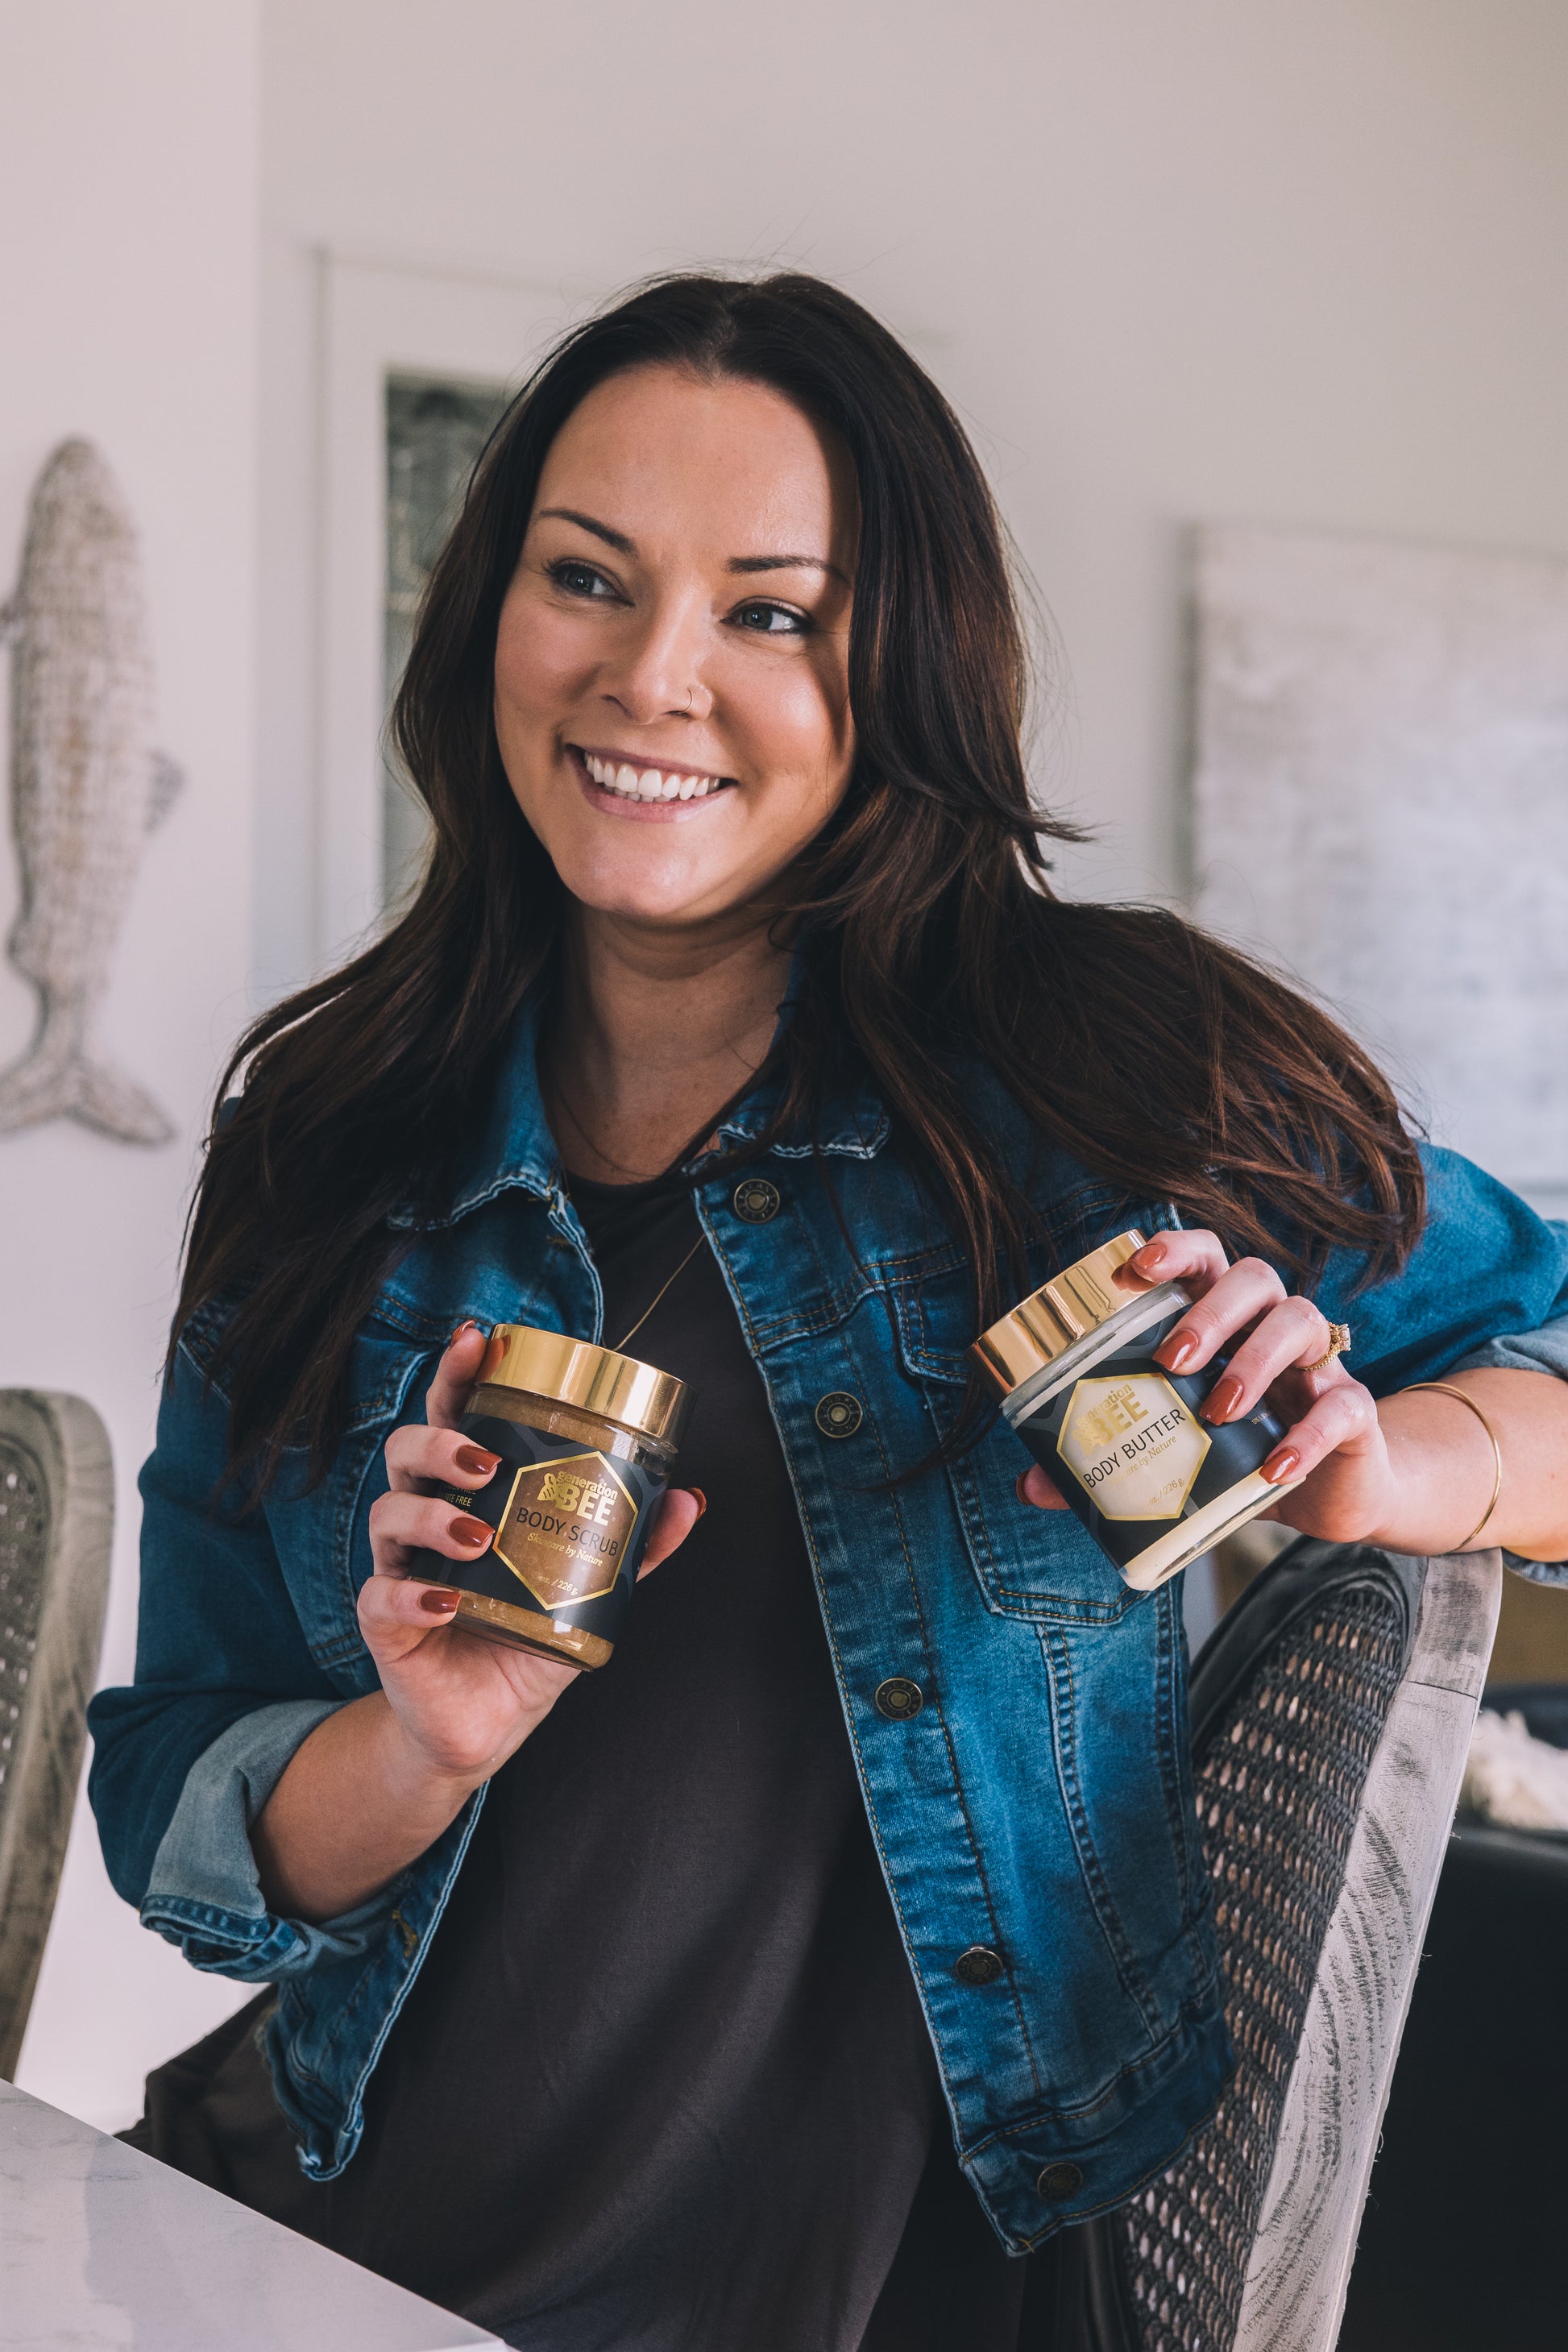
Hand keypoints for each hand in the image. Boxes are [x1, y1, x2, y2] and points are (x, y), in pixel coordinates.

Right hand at [363, 1321, 701, 1787]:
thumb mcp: (589, 1584)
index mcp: (468, 1493)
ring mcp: (400, 1569)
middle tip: (486, 1464)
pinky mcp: (386, 1624)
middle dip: (440, 1443)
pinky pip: (380, 1598)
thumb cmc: (529, 1633)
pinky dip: (409, 1596)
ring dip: (430, 1517)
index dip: (457, 1374)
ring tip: (478, 1536)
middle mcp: (426, 1520)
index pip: (454, 1417)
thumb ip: (634, 1543)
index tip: (475, 1338)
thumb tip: (693, 1498)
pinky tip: (443, 1602)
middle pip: (407, 1451)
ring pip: (388, 1514)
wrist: (488, 1722)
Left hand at [1014, 1232, 1395, 1545]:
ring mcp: (1319, 1363)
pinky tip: (1275, 1468)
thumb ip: (1110, 1460)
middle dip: (1209, 1311)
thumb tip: (1030, 1485)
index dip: (1175, 1250)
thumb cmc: (1243, 1450)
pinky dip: (1307, 1436)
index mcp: (1227, 1319)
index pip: (1206, 1258)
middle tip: (1172, 1360)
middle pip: (1254, 1277)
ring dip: (1256, 1360)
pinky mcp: (1354, 1410)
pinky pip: (1342, 1405)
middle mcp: (1273, 1325)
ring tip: (1219, 1410)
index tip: (1135, 1269)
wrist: (1331, 1494)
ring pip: (1301, 1319)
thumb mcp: (1178, 1450)